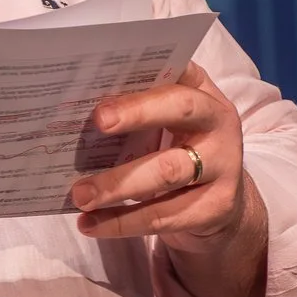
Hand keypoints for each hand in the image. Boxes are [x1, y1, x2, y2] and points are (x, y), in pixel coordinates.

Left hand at [68, 65, 268, 296]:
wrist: (221, 203)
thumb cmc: (177, 148)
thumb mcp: (168, 122)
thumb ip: (138, 106)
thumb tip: (74, 106)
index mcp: (202, 92)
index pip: (176, 72)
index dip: (142, 80)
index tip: (104, 94)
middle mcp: (219, 124)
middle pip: (179, 111)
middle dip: (136, 114)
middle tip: (96, 124)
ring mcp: (222, 167)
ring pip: (167, 172)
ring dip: (118, 184)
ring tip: (79, 194)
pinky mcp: (216, 208)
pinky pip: (164, 216)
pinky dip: (122, 222)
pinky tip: (90, 223)